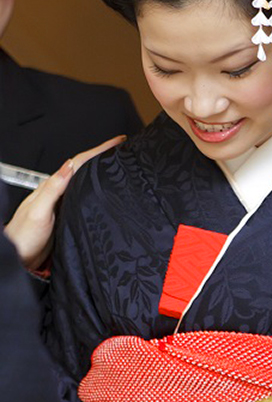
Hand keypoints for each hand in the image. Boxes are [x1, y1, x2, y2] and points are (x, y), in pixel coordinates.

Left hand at [4, 135, 125, 269]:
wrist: (19, 260)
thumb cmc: (24, 237)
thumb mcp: (38, 211)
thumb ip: (52, 189)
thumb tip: (68, 167)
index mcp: (52, 187)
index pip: (79, 162)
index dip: (99, 150)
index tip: (117, 142)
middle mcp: (59, 193)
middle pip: (85, 168)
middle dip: (104, 156)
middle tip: (124, 148)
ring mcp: (64, 204)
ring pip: (86, 182)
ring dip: (102, 171)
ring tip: (119, 164)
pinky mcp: (68, 217)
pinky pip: (86, 197)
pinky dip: (98, 189)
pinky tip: (105, 191)